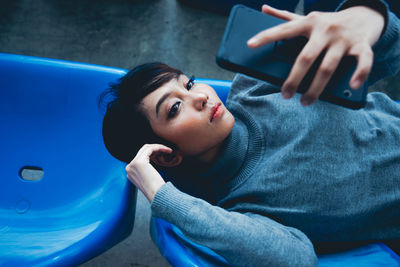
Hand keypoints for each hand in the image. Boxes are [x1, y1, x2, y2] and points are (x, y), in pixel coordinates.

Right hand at [125, 144, 171, 201]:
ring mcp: (133, 164)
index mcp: (131, 172)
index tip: (163, 154)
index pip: (140, 157)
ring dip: (158, 147)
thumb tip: (151, 165)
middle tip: (167, 151)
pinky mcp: (139, 162)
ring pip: (146, 148)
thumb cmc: (156, 190)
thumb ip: (147, 171)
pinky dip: (159, 147)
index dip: (153, 154)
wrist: (156, 195)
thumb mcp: (149, 179)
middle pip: (142, 151)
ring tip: (168, 150)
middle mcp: (129, 167)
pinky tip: (167, 150)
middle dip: (155, 149)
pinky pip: (150, 149)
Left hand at [247, 5, 384, 105]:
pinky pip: (363, 61)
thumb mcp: (308, 18)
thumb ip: (285, 17)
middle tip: (285, 95)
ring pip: (327, 67)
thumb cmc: (328, 22)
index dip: (266, 36)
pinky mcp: (362, 44)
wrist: (365, 16)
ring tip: (305, 102)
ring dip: (316, 88)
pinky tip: (352, 86)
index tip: (250, 44)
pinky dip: (359, 74)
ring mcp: (344, 38)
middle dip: (293, 79)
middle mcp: (325, 29)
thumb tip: (264, 9)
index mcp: (309, 22)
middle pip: (305, 57)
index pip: (284, 29)